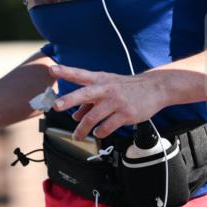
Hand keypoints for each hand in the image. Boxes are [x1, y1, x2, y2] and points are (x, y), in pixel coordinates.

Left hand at [50, 64, 165, 139]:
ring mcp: (116, 101)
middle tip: (56, 106)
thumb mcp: (108, 88)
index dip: (66, 71)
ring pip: (93, 118)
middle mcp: (106, 89)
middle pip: (84, 94)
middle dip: (69, 100)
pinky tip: (98, 133)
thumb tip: (75, 116)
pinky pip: (107, 127)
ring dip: (82, 130)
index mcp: (100, 80)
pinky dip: (100, 132)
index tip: (52, 69)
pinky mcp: (125, 114)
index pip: (80, 74)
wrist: (155, 88)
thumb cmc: (127, 88)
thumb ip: (90, 102)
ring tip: (77, 136)